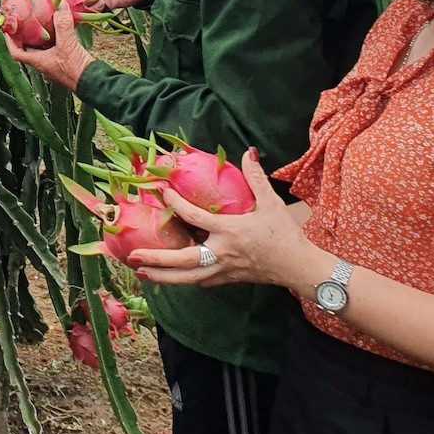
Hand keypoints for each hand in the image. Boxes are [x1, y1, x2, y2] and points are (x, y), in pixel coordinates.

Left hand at [3, 0, 93, 91]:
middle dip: (26, 36)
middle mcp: (44, 65)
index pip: (16, 52)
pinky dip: (55, 40)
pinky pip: (55, 50)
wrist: (95, 83)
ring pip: (43, 49)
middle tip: (26, 21)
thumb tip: (59, 4)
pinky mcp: (65, 65)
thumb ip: (63, 24)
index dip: (9, 41)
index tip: (7, 29)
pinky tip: (61, 31)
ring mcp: (54, 66)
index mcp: (38, 62)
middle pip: (29, 49)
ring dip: (41, 37)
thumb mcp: (68, 44)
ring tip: (42, 22)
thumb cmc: (76, 69)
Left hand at [130, 151, 328, 291]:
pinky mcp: (228, 280)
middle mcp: (222, 253)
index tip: (162, 192)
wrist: (300, 267)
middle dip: (157, 259)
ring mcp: (224, 270)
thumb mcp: (271, 204)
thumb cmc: (285, 235)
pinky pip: (201, 281)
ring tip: (142, 273)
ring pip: (188, 278)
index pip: (194, 217)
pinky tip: (173, 278)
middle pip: (183, 260)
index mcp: (229, 231)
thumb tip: (249, 152)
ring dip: (164, 277)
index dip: (176, 203)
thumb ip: (256, 178)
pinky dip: (185, 280)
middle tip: (133, 256)